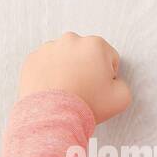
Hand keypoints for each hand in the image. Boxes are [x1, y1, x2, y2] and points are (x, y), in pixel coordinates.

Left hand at [17, 31, 131, 122]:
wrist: (52, 116)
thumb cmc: (87, 105)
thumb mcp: (122, 98)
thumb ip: (124, 84)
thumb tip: (114, 82)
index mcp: (96, 44)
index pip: (109, 58)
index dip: (108, 76)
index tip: (100, 89)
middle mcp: (71, 40)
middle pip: (86, 55)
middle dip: (86, 68)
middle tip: (83, 90)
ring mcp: (49, 48)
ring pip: (64, 58)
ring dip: (67, 69)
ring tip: (66, 91)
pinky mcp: (32, 59)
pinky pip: (45, 64)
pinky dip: (49, 74)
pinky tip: (53, 90)